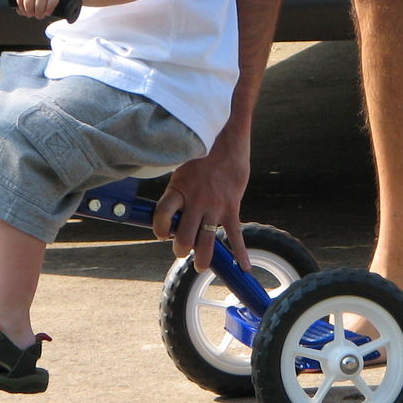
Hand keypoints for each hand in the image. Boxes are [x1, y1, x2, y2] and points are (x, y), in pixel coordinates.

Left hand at [153, 137, 250, 272]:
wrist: (227, 136)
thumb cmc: (203, 151)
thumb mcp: (182, 167)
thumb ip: (179, 189)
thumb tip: (175, 206)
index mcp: (178, 189)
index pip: (161, 217)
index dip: (159, 230)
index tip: (162, 234)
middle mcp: (194, 201)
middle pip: (183, 237)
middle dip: (181, 249)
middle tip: (182, 250)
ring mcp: (214, 206)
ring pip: (206, 241)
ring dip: (203, 258)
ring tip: (202, 267)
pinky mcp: (232, 206)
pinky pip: (235, 234)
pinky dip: (240, 252)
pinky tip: (244, 266)